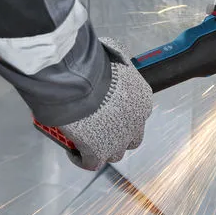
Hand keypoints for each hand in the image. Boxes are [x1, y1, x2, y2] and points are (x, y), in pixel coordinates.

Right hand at [57, 38, 152, 170]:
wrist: (79, 81)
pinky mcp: (98, 153)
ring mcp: (118, 141)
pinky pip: (91, 163)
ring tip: (85, 139)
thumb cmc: (94, 65)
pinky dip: (81, 159)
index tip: (109, 110)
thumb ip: (117, 56)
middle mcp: (136, 123)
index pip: (138, 113)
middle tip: (99, 126)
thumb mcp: (114, 52)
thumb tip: (113, 51)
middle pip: (130, 137)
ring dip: (101, 148)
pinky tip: (73, 151)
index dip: (123, 114)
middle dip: (117, 134)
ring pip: (114, 152)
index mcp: (142, 100)